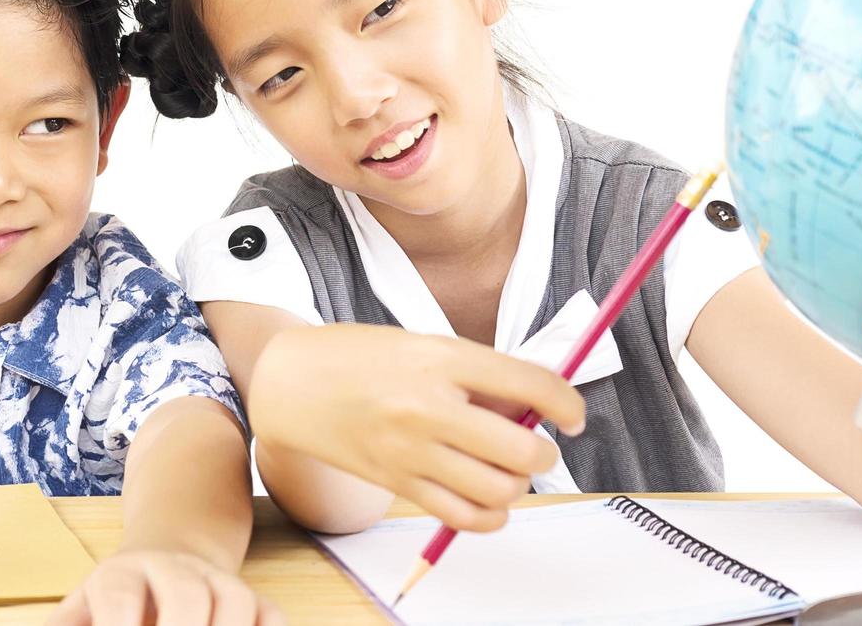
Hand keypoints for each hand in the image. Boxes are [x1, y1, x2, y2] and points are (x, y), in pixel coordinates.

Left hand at [48, 550, 283, 625]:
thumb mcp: (78, 612)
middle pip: (186, 593)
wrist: (163, 557)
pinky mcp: (250, 597)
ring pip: (235, 599)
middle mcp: (172, 570)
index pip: (121, 595)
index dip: (120, 625)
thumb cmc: (111, 603)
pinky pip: (270, 615)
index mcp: (121, 574)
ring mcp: (216, 580)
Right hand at [250, 324, 584, 532]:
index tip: (572, 415)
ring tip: (505, 469)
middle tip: (537, 445)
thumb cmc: (357, 356)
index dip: (567, 403)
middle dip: (544, 452)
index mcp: (440, 357)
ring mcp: (411, 450)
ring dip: (517, 484)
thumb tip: (535, 407)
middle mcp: (428, 405)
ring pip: (499, 490)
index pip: (529, 383)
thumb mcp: (421, 344)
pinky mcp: (397, 483)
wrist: (289, 383)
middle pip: (521, 449)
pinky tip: (486, 497)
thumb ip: (476, 374)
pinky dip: (490, 515)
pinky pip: (464, 517)